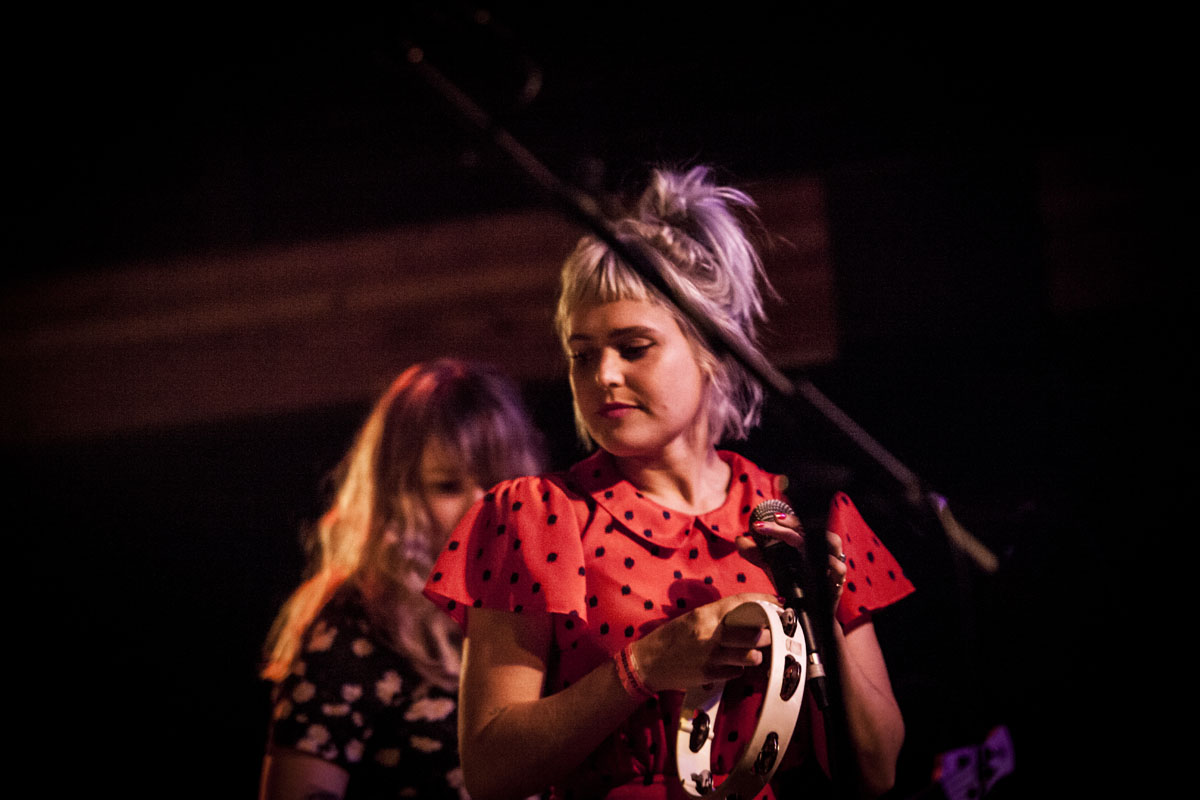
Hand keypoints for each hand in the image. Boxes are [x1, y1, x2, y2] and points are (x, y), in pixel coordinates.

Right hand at [630, 592, 777, 691]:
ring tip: (753, 653)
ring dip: (755, 655)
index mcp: (705, 615)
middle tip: (770, 634)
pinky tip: (731, 666)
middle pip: (753, 633)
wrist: (648, 662)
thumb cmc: (670, 638)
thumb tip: (746, 615)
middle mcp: (711, 634)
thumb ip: (718, 616)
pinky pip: (736, 672)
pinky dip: (738, 669)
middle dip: (767, 634)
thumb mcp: (693, 619)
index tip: (776, 603)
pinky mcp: (710, 675)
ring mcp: (712, 656)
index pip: (742, 603)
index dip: (763, 601)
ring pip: (750, 656)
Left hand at [743, 508, 847, 610]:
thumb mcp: (772, 568)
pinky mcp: (837, 582)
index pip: (798, 526)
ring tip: (795, 535)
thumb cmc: (795, 586)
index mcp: (808, 544)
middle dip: (794, 523)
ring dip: (816, 536)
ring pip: (833, 542)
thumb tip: (740, 540)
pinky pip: (839, 568)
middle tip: (774, 520)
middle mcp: (820, 551)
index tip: (760, 523)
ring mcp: (831, 565)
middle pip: (813, 530)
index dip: (784, 520)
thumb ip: (757, 554)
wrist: (808, 615)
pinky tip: (815, 559)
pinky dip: (830, 562)